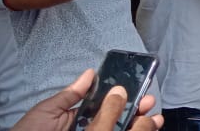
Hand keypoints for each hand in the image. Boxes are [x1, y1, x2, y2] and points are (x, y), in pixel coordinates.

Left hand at [13, 69, 161, 130]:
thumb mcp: (46, 112)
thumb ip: (70, 95)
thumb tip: (90, 73)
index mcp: (77, 120)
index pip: (105, 107)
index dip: (123, 98)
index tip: (138, 89)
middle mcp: (90, 130)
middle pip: (117, 119)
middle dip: (136, 110)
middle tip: (148, 102)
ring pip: (120, 130)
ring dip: (139, 124)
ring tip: (154, 118)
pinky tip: (143, 128)